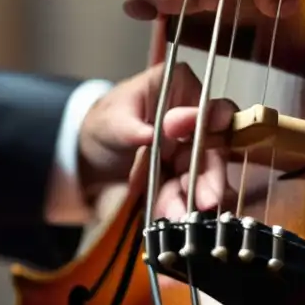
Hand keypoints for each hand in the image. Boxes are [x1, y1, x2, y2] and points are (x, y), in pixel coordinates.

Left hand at [78, 62, 236, 219]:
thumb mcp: (113, 121)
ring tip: (180, 217)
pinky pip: (184, 189)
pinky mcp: (181, 172)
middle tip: (207, 200)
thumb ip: (136, 126)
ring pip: (200, 173)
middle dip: (209, 175)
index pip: (209, 105)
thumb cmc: (102, 122)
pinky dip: (177, 204)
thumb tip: (158, 132)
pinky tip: (169, 217)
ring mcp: (188, 146)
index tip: (214, 146)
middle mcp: (192, 116)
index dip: (217, 125)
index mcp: (180, 86)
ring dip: (192, 196)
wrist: (87, 153)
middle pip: (213, 145)